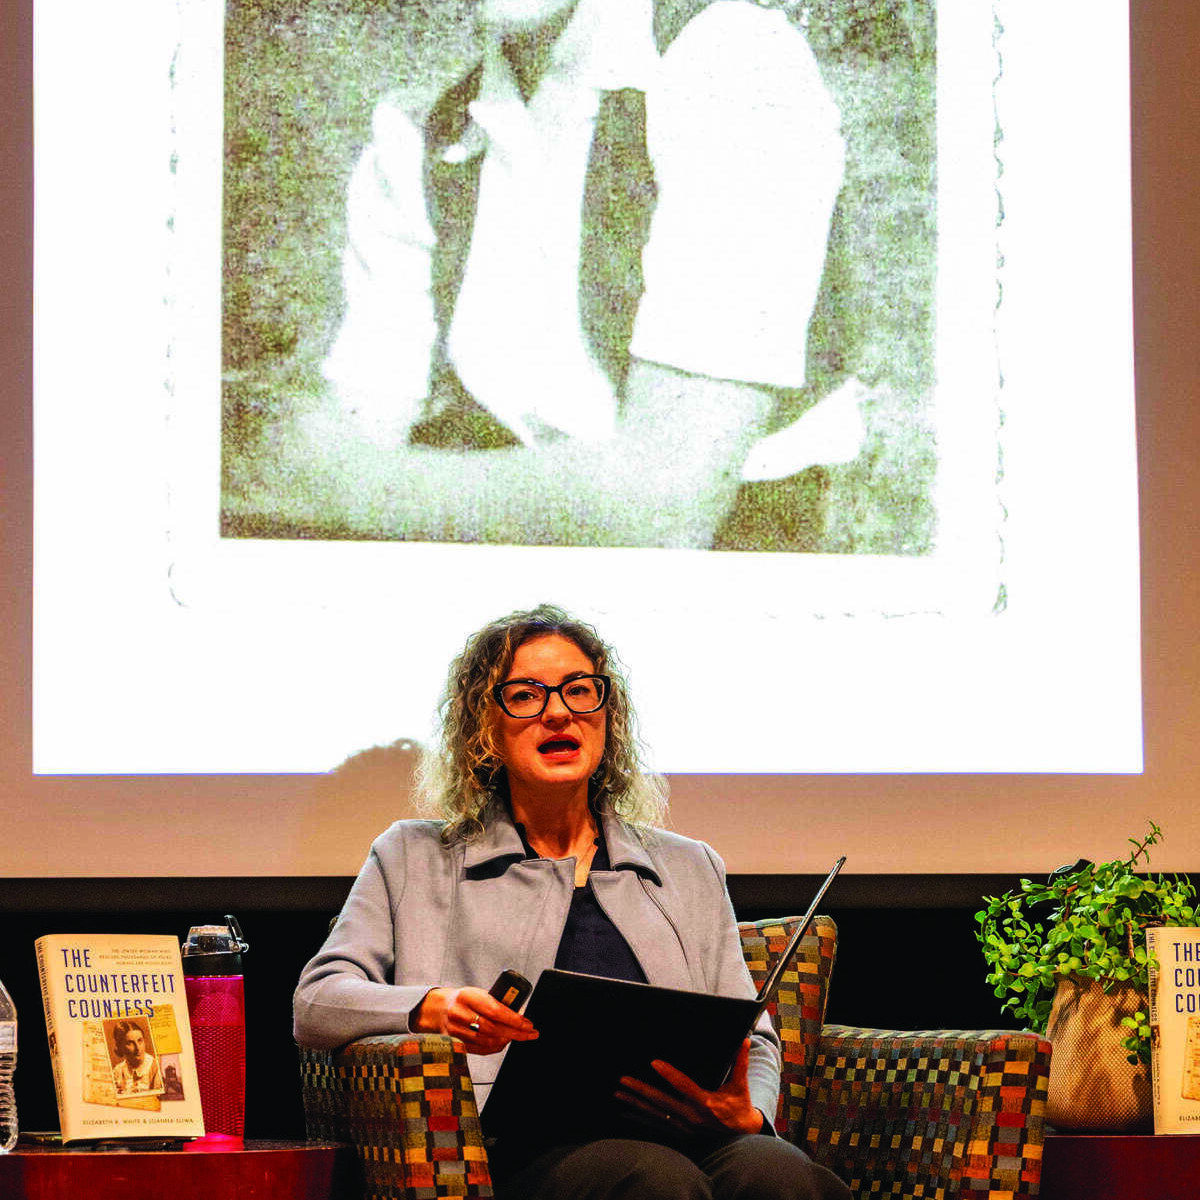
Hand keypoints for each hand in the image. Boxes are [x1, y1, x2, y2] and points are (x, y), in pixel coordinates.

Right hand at [411, 986, 537, 1055]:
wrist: (439, 1009)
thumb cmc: (463, 999)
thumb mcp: (478, 993)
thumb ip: (495, 1002)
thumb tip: (519, 1013)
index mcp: (467, 996)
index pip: (495, 1010)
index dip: (514, 1019)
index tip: (528, 1023)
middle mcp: (459, 1014)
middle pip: (493, 1028)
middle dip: (515, 1032)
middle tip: (530, 1033)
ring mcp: (455, 1030)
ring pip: (487, 1040)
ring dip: (507, 1040)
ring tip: (520, 1036)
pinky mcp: (455, 1043)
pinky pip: (480, 1049)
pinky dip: (495, 1047)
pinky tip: (504, 1042)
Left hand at [614, 1037, 764, 1135]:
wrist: (742, 1135)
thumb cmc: (740, 1106)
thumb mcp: (741, 1086)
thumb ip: (741, 1063)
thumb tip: (745, 1040)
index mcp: (706, 1102)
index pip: (683, 1086)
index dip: (668, 1074)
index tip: (653, 1063)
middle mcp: (692, 1116)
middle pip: (661, 1102)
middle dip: (641, 1090)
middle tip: (623, 1080)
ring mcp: (684, 1126)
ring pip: (655, 1114)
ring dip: (635, 1104)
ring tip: (618, 1093)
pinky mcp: (680, 1132)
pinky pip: (656, 1125)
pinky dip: (640, 1118)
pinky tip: (626, 1111)